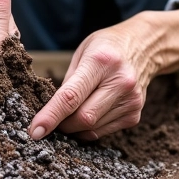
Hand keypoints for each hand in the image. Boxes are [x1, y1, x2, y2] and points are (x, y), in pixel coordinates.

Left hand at [28, 8, 178, 139]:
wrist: (144, 46)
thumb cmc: (106, 46)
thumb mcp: (82, 52)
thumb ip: (68, 81)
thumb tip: (51, 112)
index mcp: (101, 61)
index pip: (71, 96)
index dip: (51, 116)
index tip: (35, 131)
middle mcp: (120, 81)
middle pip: (84, 118)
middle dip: (62, 125)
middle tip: (51, 122)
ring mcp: (131, 99)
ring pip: (93, 129)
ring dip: (75, 129)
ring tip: (71, 115)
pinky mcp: (135, 113)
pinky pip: (104, 132)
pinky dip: (89, 129)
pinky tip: (89, 113)